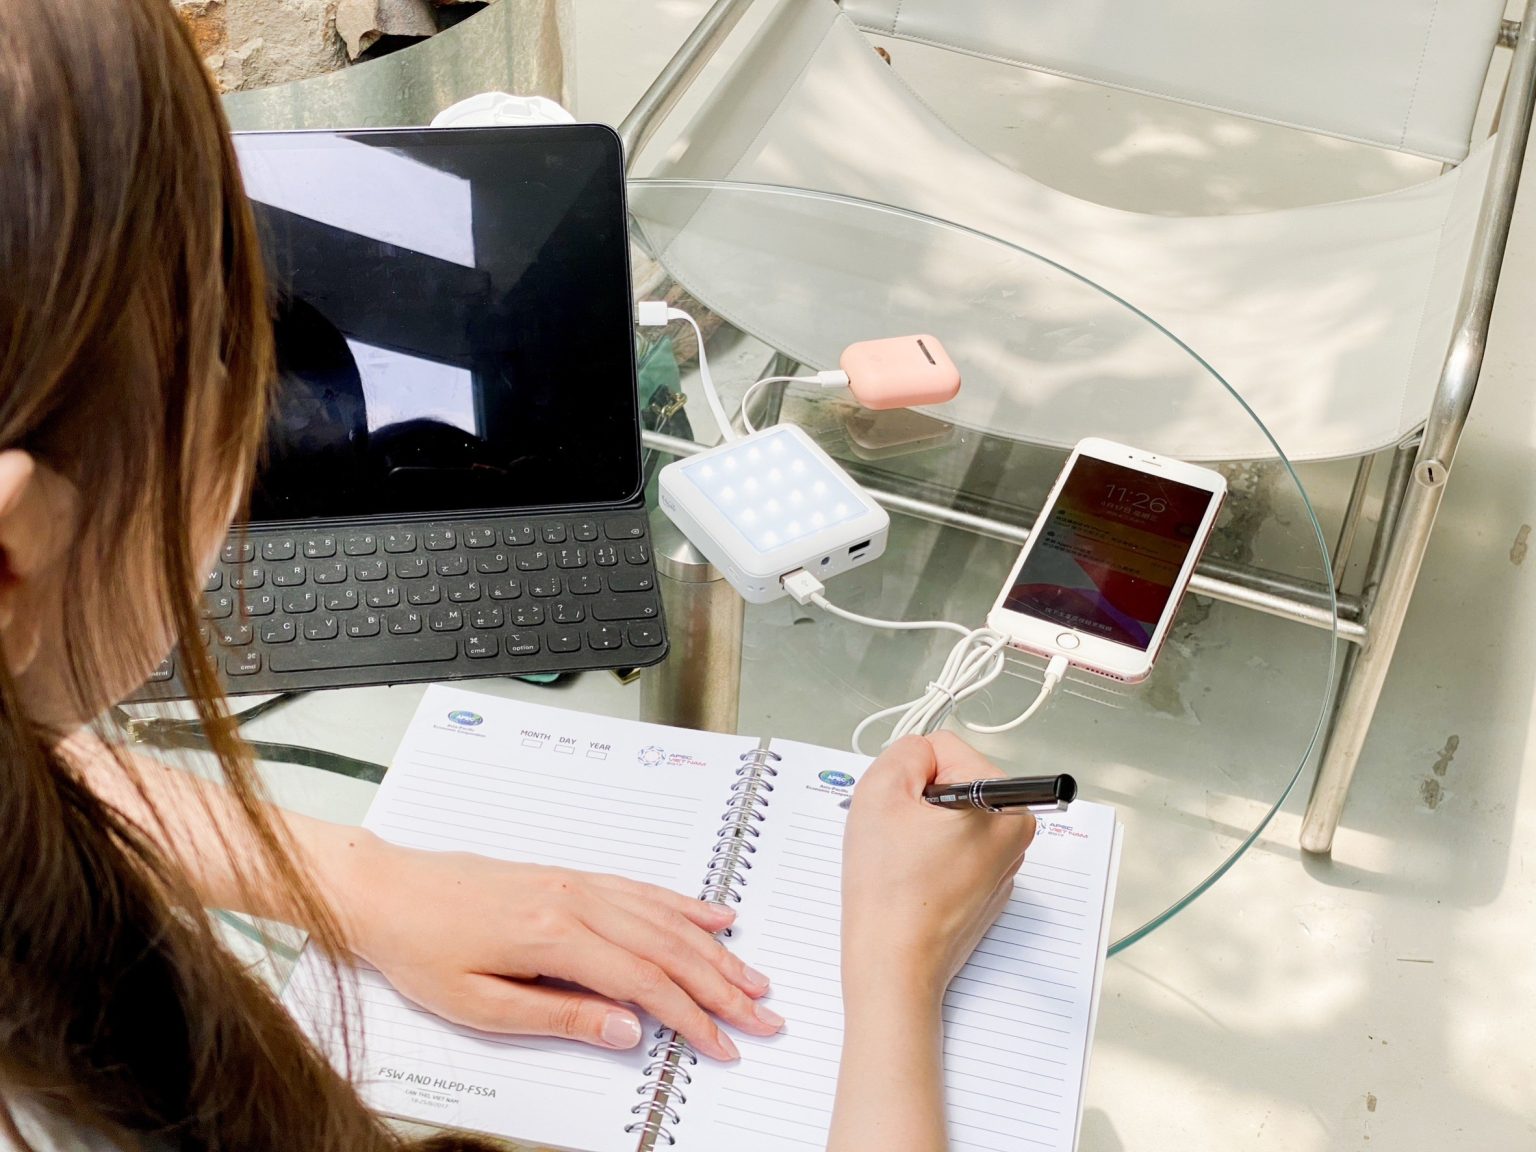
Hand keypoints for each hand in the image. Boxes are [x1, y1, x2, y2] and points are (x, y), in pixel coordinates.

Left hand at [330, 835, 783, 1060]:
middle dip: (723, 985)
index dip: (693, 1017)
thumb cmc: (422, 949)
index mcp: (555, 935)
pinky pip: (642, 889)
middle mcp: (576, 900)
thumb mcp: (480, 1004)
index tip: (724, 1043)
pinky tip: (711, 915)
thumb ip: (560, 1015)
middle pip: (670, 947)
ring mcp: (577, 883)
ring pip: (665, 916)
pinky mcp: (571, 875)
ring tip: (752, 975)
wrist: (387, 890)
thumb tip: (628, 1030)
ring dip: (715, 948)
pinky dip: (684, 904)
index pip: (647, 982)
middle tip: (763, 1014)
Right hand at [841, 732, 1034, 998]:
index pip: (944, 750)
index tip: (901, 812)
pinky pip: (950, 851)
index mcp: (1006, 804)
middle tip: (897, 837)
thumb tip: (921, 754)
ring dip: (919, 830)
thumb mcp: (881, 791)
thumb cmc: (890, 891)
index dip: (909, 775)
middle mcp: (1016, 832)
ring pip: (947, 817)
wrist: (893, 965)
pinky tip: (911, 881)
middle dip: (916, 802)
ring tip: (903, 862)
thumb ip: (906, 751)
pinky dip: (927, 858)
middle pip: (950, 782)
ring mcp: (1002, 864)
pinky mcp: (985, 889)